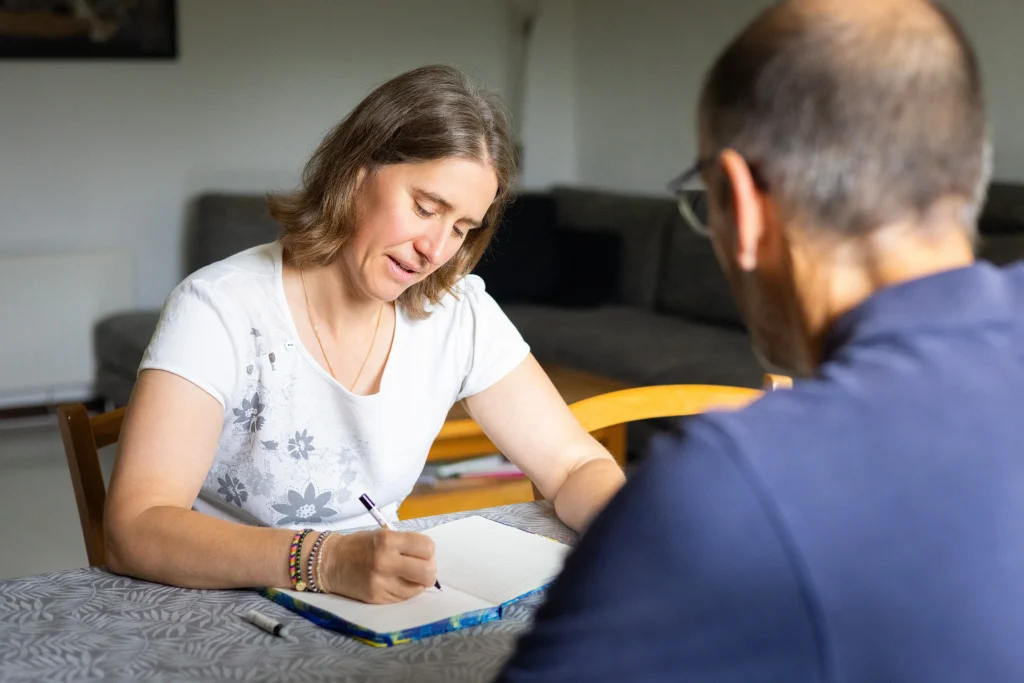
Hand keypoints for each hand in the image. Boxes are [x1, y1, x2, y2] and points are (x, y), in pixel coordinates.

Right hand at [320, 529, 436, 603]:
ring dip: (418, 583)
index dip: (428, 551)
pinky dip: (406, 591)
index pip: (427, 547)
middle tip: (422, 568)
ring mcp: (381, 583)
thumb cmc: (359, 545)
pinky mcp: (377, 598)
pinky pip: (404, 598)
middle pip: (427, 571)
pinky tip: (396, 583)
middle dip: (429, 570)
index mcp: (388, 541)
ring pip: (418, 588)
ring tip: (407, 576)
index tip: (422, 553)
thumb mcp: (382, 535)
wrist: (330, 563)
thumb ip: (406, 545)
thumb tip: (429, 559)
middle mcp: (386, 562)